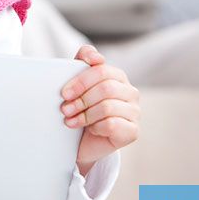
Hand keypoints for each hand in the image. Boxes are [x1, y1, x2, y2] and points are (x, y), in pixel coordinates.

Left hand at [60, 44, 140, 175]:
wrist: (83, 143)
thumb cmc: (81, 111)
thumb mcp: (78, 86)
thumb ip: (82, 63)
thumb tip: (92, 56)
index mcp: (118, 76)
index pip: (101, 70)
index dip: (81, 81)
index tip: (64, 93)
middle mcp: (130, 92)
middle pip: (105, 88)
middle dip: (81, 99)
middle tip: (65, 109)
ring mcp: (134, 112)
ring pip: (107, 107)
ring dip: (85, 115)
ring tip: (71, 120)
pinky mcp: (133, 131)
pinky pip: (112, 124)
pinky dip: (96, 127)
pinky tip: (90, 129)